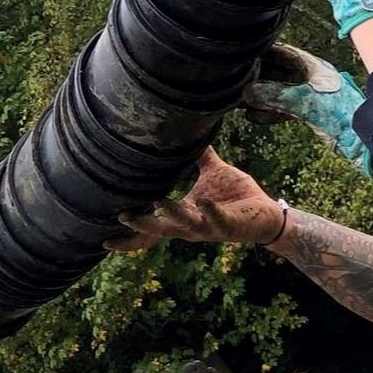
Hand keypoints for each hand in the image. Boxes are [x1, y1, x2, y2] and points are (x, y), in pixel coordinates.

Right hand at [109, 148, 283, 253]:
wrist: (266, 212)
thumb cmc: (237, 196)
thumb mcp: (212, 172)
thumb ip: (198, 156)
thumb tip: (186, 132)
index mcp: (183, 216)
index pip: (152, 231)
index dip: (130, 237)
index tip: (105, 239)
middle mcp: (192, 227)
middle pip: (160, 231)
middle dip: (142, 225)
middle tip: (122, 215)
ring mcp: (210, 228)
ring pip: (185, 226)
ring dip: (172, 215)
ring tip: (158, 202)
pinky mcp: (229, 227)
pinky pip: (217, 220)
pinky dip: (210, 211)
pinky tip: (203, 201)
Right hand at [244, 44, 372, 178]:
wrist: (362, 140)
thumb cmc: (341, 114)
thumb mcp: (306, 102)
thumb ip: (277, 96)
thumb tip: (248, 92)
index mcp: (314, 67)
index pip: (284, 54)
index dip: (265, 53)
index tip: (244, 55)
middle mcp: (311, 78)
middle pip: (279, 72)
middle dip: (259, 77)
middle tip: (236, 79)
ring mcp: (310, 96)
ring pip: (279, 92)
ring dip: (262, 97)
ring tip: (240, 100)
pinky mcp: (310, 113)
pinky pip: (285, 109)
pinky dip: (270, 112)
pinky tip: (255, 117)